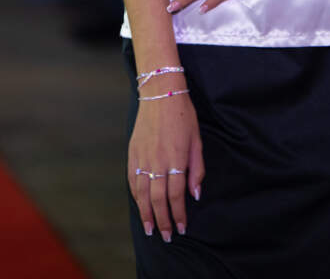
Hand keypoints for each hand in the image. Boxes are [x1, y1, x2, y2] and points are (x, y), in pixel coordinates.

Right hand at [129, 92, 203, 241]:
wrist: (160, 92)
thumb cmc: (183, 115)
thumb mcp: (197, 139)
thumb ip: (197, 168)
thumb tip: (195, 194)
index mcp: (176, 159)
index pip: (176, 195)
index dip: (179, 214)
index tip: (182, 228)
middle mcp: (158, 161)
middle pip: (158, 199)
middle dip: (163, 221)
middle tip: (167, 236)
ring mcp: (143, 158)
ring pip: (143, 194)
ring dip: (146, 214)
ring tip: (150, 229)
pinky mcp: (132, 153)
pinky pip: (132, 180)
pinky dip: (136, 196)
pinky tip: (140, 205)